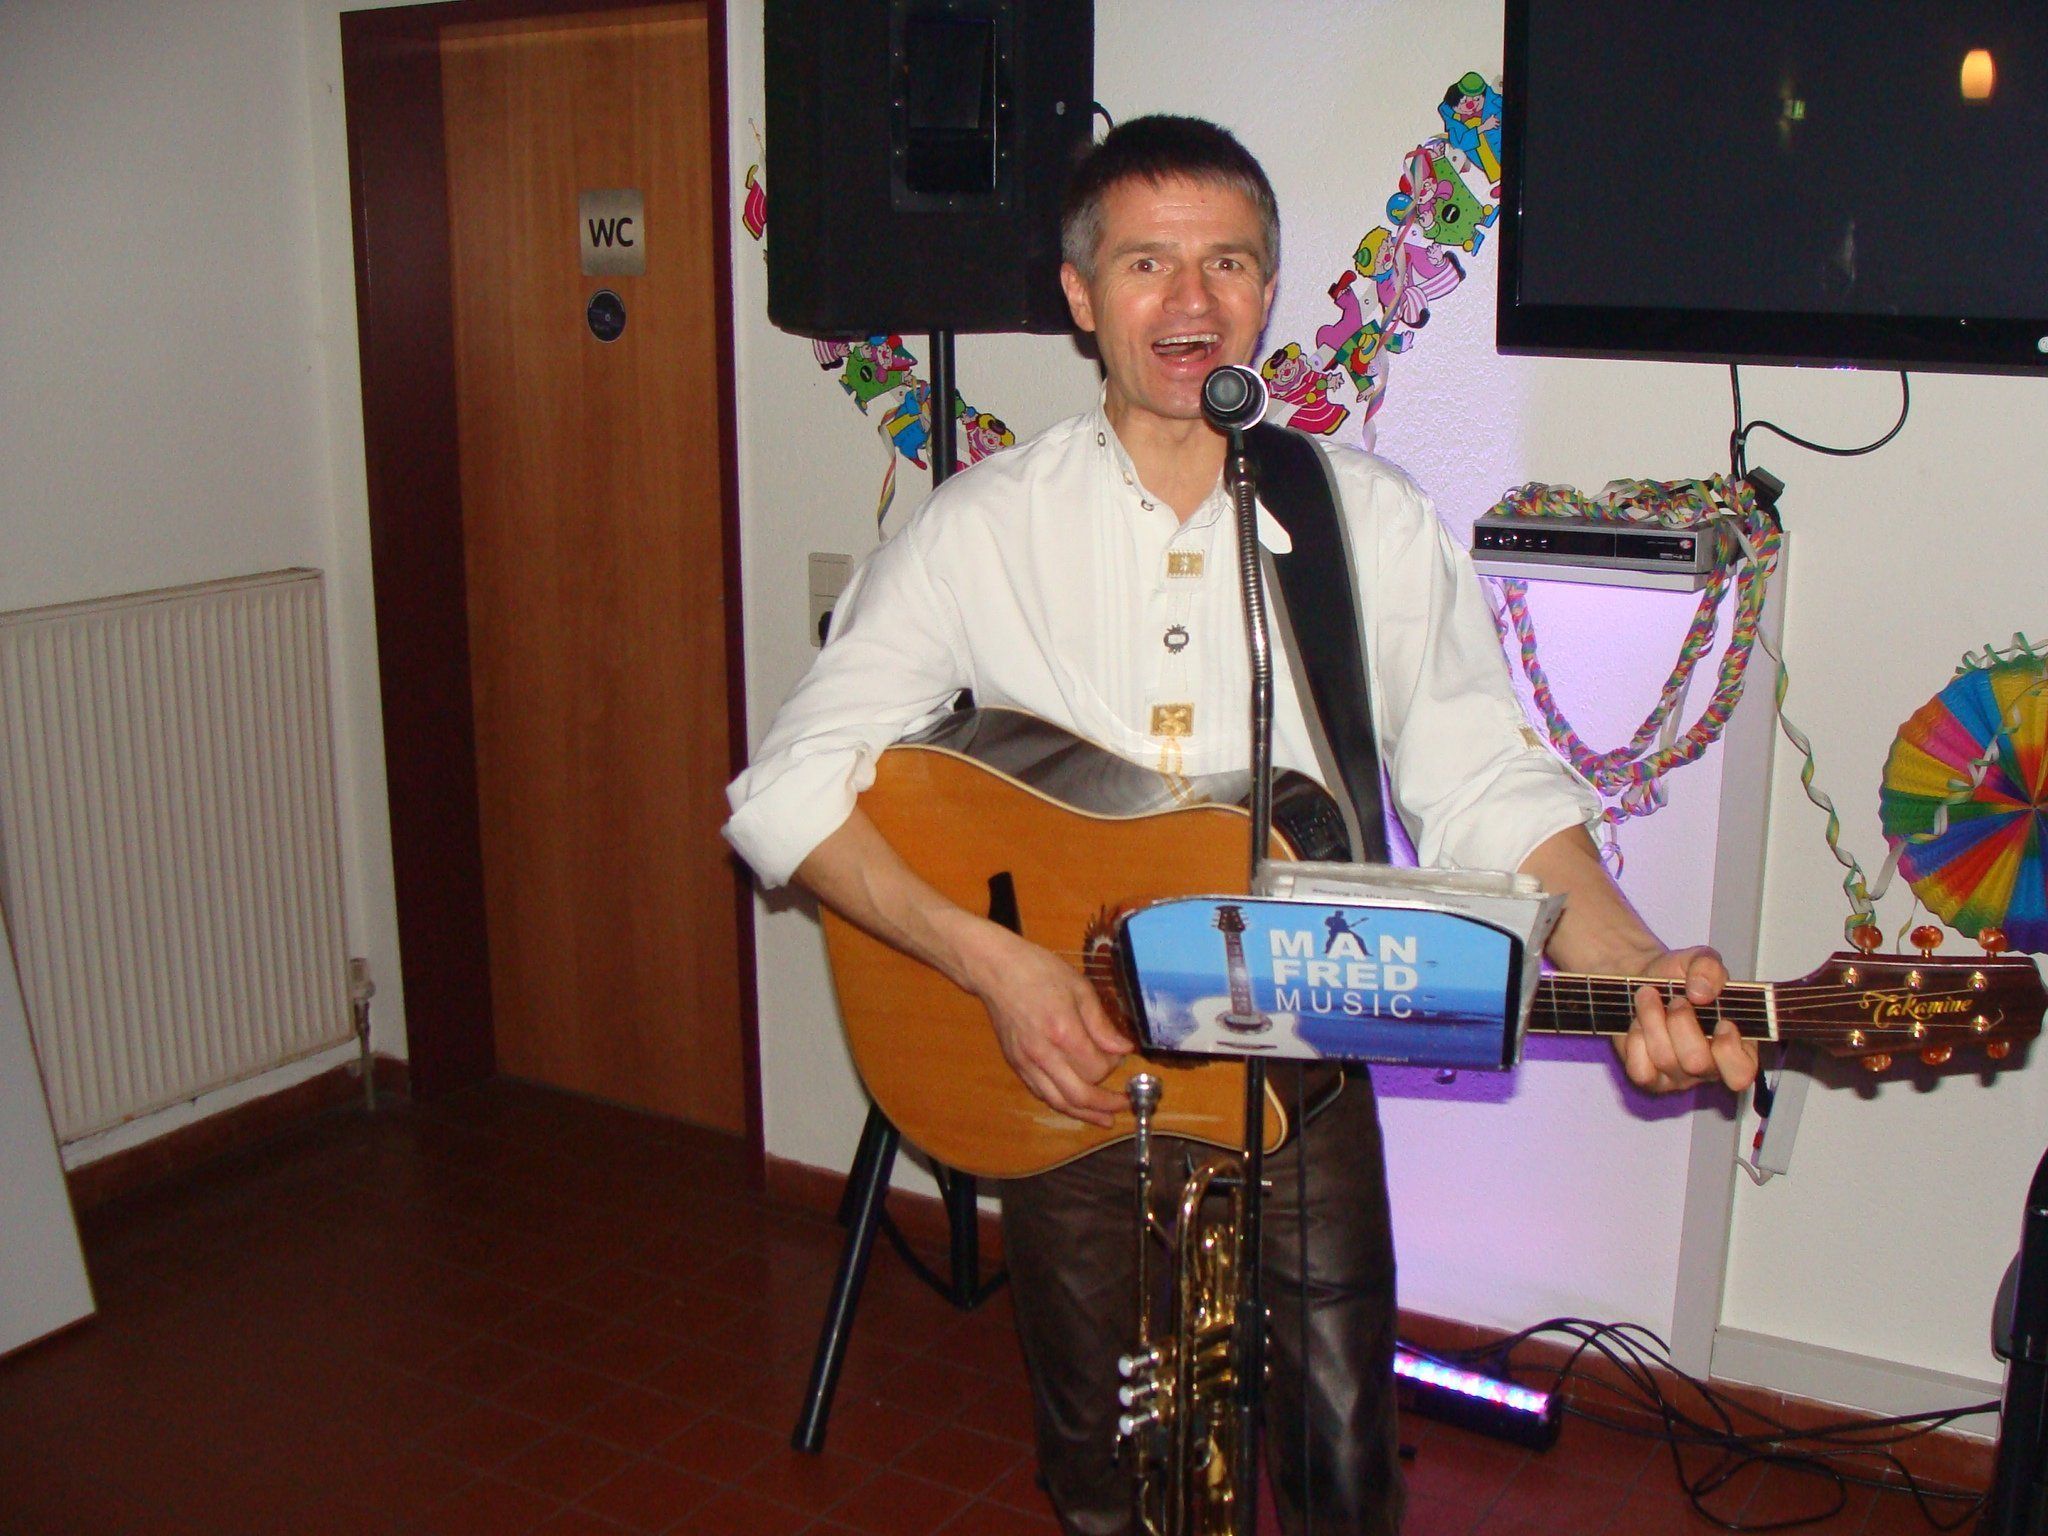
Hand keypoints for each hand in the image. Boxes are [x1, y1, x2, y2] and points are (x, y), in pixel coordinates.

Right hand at [961, 922, 1132, 1125]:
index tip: (1120, 1054)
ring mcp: (1026, 1063)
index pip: (1097, 1068)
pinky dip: (1061, 1102)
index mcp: (1063, 1031)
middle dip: (1106, 1104)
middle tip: (1124, 1103)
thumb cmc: (1038, 971)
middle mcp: (1043, 1054)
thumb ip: (1101, 1023)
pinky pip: (1041, 1093)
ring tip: (1104, 1119)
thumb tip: (1124, 1048)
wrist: (996, 970)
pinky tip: (1074, 1104)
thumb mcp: (1079, 988)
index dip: (1114, 1065)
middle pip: (1079, 1095)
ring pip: (1059, 1101)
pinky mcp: (1016, 1064)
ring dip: (1085, 1114)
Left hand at [1614, 946, 1758, 1093]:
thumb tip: (1702, 993)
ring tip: (1648, 997)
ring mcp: (1678, 1077)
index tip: (1721, 1021)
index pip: (1741, 1073)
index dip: (1729, 1049)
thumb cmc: (1681, 977)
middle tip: (1676, 1000)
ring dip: (1652, 1020)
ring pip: (1665, 1060)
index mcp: (1737, 1048)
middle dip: (1681, 1022)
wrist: (1643, 981)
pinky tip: (1638, 1023)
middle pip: (1697, 1062)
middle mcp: (1709, 1069)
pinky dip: (1635, 1040)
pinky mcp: (1649, 1078)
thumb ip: (1709, 967)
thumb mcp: (1700, 959)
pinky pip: (1640, 1070)